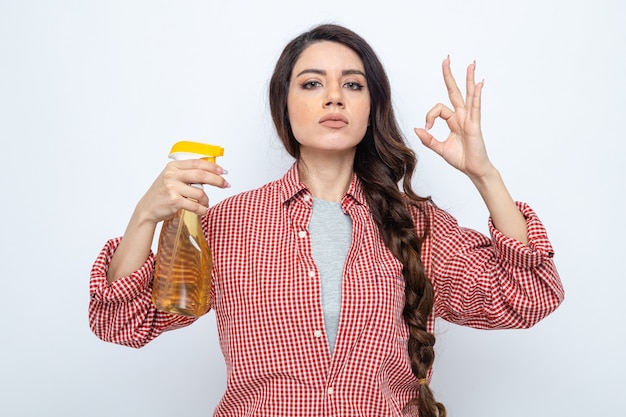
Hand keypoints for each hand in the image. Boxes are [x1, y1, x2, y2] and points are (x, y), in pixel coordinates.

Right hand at [135, 159, 228, 223]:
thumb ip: (188, 174)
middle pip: (201, 175)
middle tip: (225, 184)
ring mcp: (172, 188)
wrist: (147, 208)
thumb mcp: (172, 178)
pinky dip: (202, 209)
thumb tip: (211, 173)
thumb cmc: (162, 193)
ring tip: (205, 203)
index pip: (197, 163)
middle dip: (217, 180)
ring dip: (206, 199)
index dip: (213, 167)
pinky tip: (202, 210)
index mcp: (173, 167)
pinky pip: (195, 205)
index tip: (223, 171)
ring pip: (200, 192)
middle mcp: (172, 175)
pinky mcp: (174, 201)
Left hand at [414, 57, 492, 180]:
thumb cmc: (461, 158)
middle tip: (446, 60)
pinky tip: (479, 83)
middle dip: (449, 76)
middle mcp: (462, 116)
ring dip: (468, 79)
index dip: (430, 116)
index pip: (439, 109)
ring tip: (470, 64)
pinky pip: (475, 107)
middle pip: (454, 92)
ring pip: (468, 95)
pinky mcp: (475, 125)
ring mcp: (470, 119)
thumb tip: (416, 129)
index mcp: (453, 121)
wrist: (473, 169)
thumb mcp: (440, 148)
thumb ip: (428, 139)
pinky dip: (477, 95)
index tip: (427, 127)